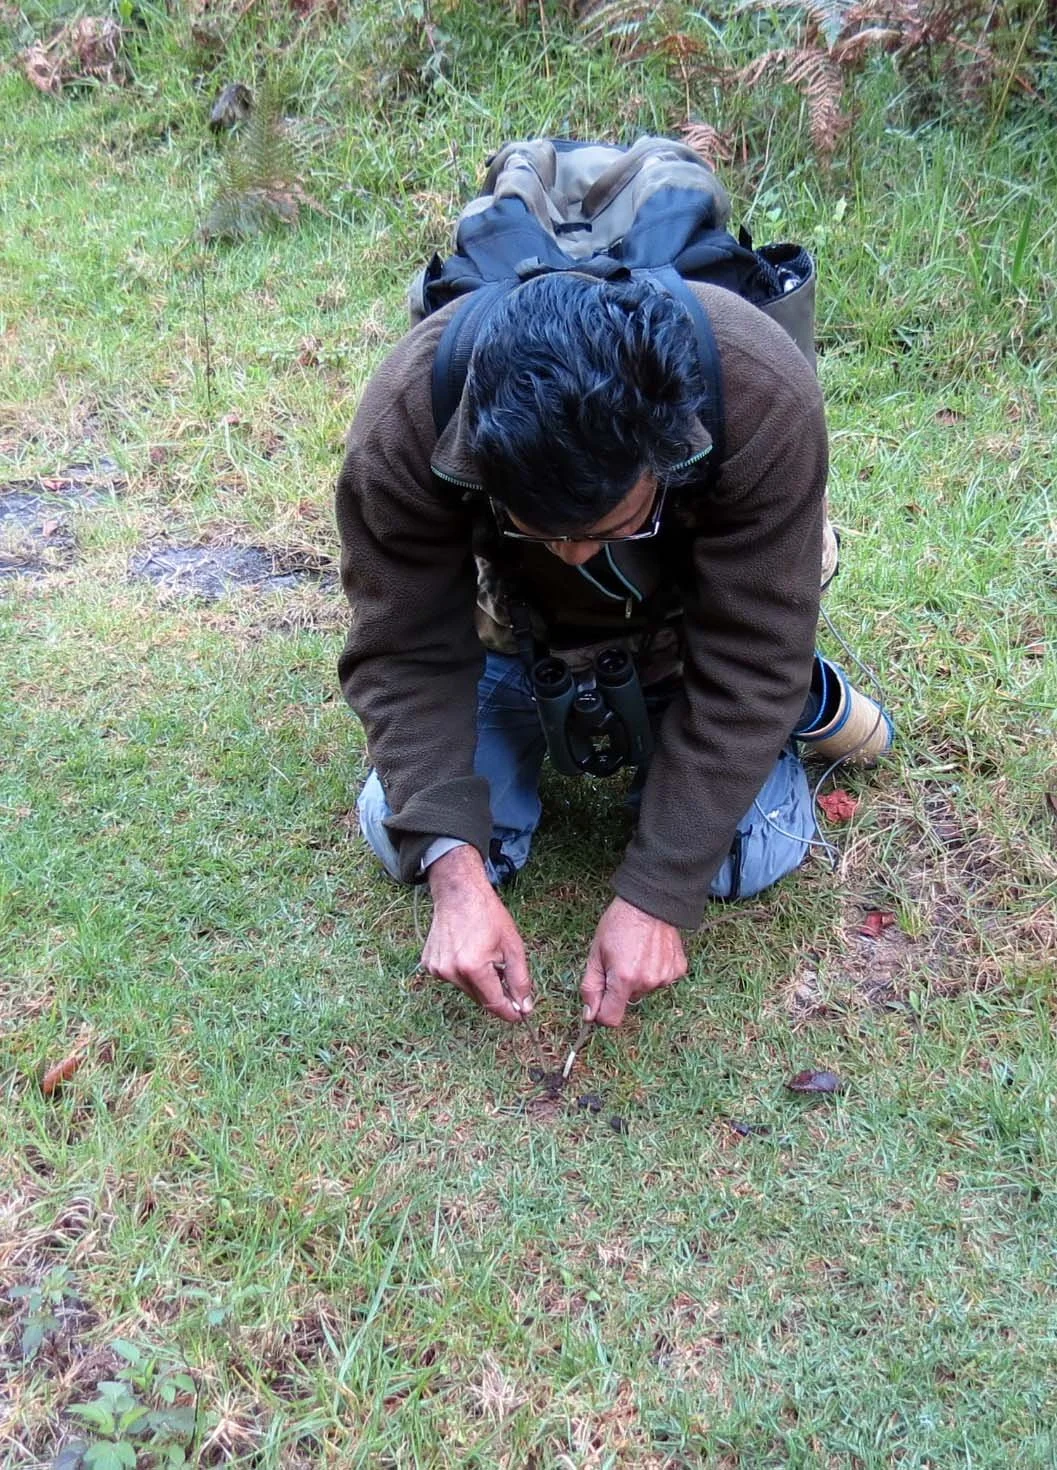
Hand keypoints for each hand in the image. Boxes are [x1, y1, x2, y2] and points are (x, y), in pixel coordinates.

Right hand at [422, 846, 533, 1023]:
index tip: (521, 1016)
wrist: (459, 893)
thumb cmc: (488, 915)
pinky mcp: (429, 965)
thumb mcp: (513, 946)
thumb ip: (520, 980)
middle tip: (507, 978)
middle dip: (496, 994)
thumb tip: (524, 1007)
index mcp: (473, 967)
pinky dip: (464, 973)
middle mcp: (451, 972)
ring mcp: (437, 969)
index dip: (510, 1012)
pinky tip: (467, 952)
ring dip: (480, 983)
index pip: (494, 1003)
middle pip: (480, 999)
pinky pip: (452, 979)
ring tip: (485, 957)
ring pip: (467, 989)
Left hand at [580, 897, 686, 1026]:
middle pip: (628, 1001)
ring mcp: (665, 977)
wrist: (650, 902)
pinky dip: (654, 970)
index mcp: (624, 979)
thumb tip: (589, 1015)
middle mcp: (647, 982)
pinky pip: (661, 980)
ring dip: (638, 978)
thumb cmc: (619, 923)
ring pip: (644, 990)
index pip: (611, 1019)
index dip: (601, 1013)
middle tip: (618, 961)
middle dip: (620, 987)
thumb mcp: (595, 953)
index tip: (599, 1000)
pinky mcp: (678, 970)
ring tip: (636, 952)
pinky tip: (651, 952)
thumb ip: (590, 987)